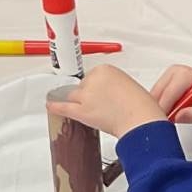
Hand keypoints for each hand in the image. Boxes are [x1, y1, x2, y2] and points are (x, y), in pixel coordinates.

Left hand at [49, 63, 164, 139]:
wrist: (142, 122)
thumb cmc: (142, 107)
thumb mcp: (130, 86)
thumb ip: (114, 86)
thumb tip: (106, 96)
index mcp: (107, 69)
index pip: (94, 76)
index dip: (98, 87)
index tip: (104, 94)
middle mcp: (94, 80)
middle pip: (83, 86)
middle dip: (90, 96)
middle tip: (103, 106)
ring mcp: (86, 95)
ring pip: (75, 97)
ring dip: (80, 103)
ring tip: (86, 109)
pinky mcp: (82, 111)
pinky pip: (64, 107)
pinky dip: (55, 107)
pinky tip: (50, 106)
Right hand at [152, 63, 191, 123]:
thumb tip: (179, 116)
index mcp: (185, 75)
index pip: (169, 93)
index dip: (166, 109)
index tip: (166, 120)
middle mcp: (173, 72)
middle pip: (158, 94)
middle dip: (160, 109)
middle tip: (167, 121)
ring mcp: (165, 75)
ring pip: (153, 95)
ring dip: (158, 107)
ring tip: (171, 114)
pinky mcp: (159, 80)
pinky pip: (152, 95)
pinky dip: (157, 105)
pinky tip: (167, 109)